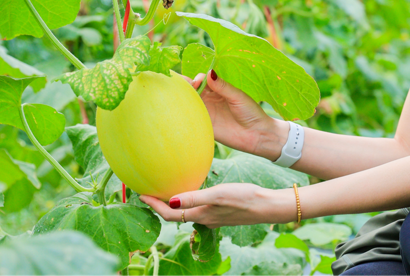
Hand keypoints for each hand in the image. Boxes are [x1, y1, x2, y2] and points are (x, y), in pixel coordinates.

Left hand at [140, 184, 295, 227]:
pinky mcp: (221, 212)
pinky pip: (198, 208)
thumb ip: (195, 198)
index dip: (154, 205)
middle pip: (176, 215)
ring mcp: (213, 216)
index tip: (141, 194)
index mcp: (201, 215)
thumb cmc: (245, 198)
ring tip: (166, 190)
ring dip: (174, 203)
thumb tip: (170, 200)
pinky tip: (192, 190)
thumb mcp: (219, 194)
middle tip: (149, 192)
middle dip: (160, 206)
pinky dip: (188, 201)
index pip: (170, 213)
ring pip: (187, 212)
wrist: (268, 206)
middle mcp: (204, 218)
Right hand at [178, 71, 281, 158]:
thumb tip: (209, 73)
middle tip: (178, 87)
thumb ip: (223, 86)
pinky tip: (178, 113)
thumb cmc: (250, 112)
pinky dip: (183, 115)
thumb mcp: (237, 96)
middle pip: (192, 90)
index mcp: (218, 89)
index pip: (202, 80)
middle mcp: (209, 99)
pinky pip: (191, 119)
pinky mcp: (204, 125)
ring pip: (189, 103)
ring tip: (175, 98)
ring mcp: (206, 112)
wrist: (257, 134)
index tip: (196, 83)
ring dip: (181, 100)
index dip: (196, 79)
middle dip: (184, 87)